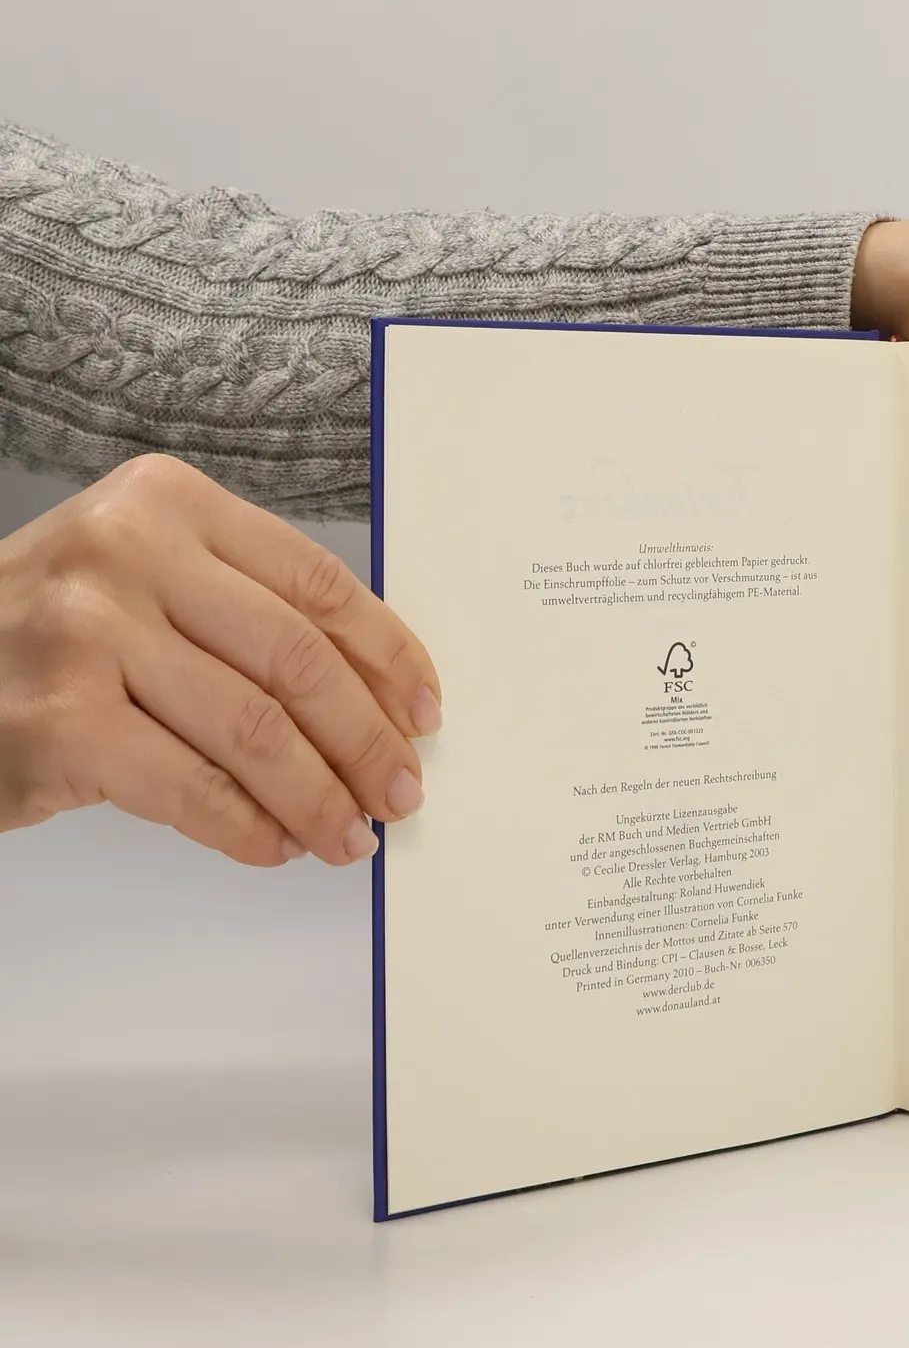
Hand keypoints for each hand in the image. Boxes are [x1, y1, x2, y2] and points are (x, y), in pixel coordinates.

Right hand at [0, 455, 440, 866]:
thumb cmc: (44, 633)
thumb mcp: (140, 579)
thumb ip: (241, 610)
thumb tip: (374, 696)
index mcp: (169, 500)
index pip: (317, 581)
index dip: (387, 655)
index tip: (425, 710)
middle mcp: (129, 551)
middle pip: (297, 657)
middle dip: (366, 737)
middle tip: (402, 790)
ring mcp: (88, 633)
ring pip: (254, 729)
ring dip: (318, 796)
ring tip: (351, 834)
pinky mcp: (60, 721)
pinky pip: (191, 787)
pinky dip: (248, 827)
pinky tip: (277, 847)